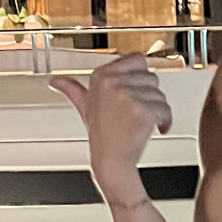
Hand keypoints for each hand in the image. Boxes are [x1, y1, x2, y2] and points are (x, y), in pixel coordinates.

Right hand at [50, 53, 172, 205]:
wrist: (111, 161)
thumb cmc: (103, 136)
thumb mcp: (85, 108)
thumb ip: (73, 90)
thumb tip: (56, 82)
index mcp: (100, 76)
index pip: (137, 60)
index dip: (141, 77)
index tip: (138, 89)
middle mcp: (112, 82)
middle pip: (151, 76)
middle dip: (150, 96)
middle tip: (137, 112)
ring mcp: (126, 95)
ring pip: (159, 93)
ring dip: (158, 110)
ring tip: (143, 122)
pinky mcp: (141, 109)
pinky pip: (165, 108)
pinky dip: (165, 121)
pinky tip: (155, 128)